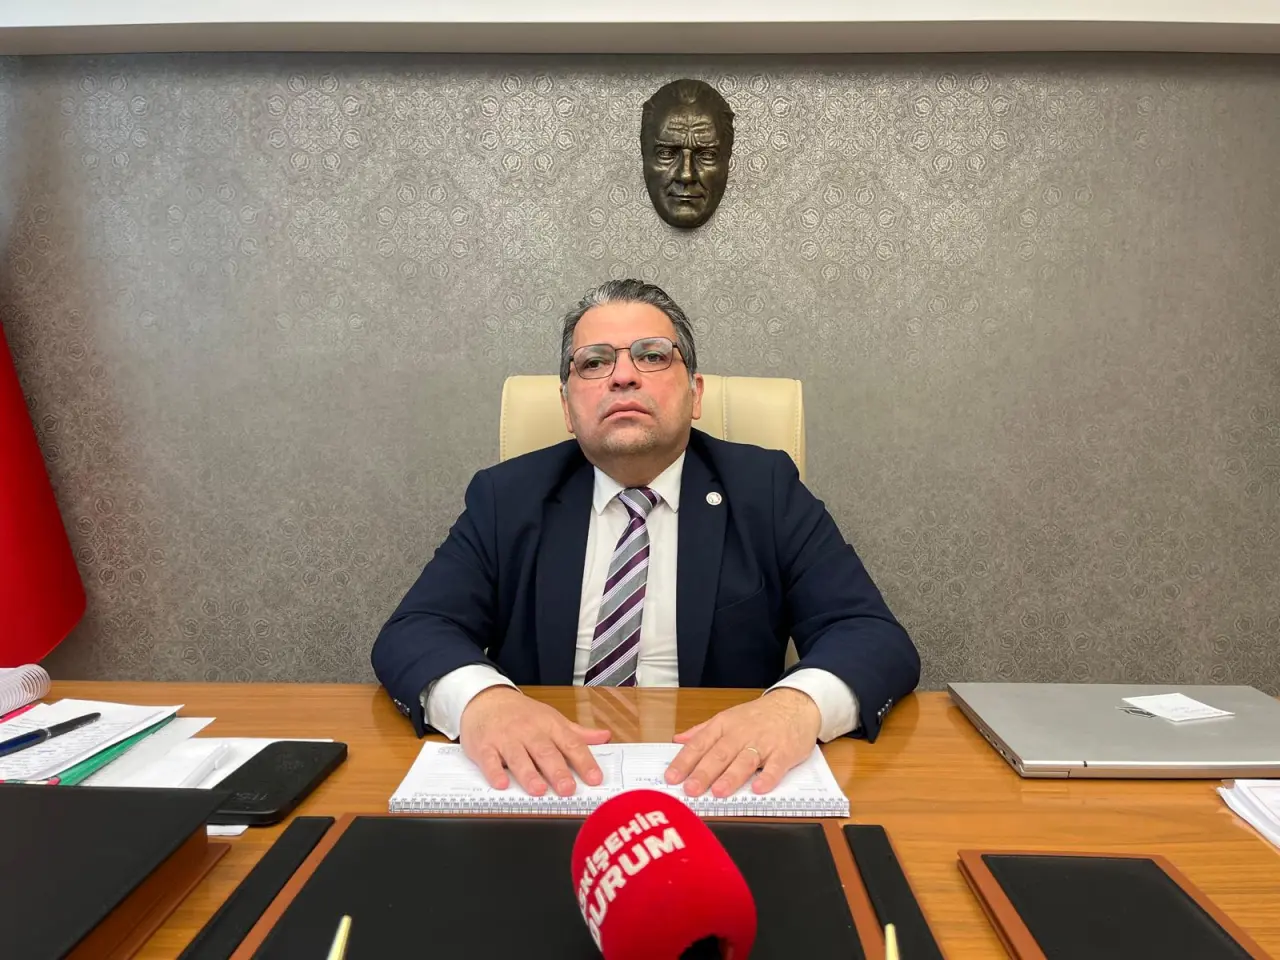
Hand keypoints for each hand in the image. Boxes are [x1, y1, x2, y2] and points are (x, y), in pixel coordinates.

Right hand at [459, 686, 611, 796]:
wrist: (488, 699)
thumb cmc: (524, 714)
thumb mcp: (552, 719)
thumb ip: (578, 733)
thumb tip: (605, 737)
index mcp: (550, 726)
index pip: (571, 744)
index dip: (584, 761)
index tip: (595, 778)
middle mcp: (530, 732)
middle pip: (546, 752)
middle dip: (558, 771)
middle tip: (568, 789)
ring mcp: (506, 739)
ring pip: (519, 757)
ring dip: (528, 774)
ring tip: (539, 790)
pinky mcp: (485, 746)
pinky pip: (490, 759)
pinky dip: (495, 771)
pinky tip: (502, 784)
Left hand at [665, 688, 821, 796]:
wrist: (795, 704)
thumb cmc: (758, 716)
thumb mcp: (727, 718)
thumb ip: (702, 731)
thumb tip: (677, 741)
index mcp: (724, 726)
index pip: (700, 744)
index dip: (685, 761)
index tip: (672, 777)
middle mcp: (741, 734)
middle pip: (719, 754)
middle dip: (704, 773)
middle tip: (690, 789)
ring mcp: (763, 743)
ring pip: (744, 760)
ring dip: (731, 776)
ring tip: (718, 792)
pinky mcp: (784, 752)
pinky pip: (775, 766)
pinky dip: (768, 777)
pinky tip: (759, 788)